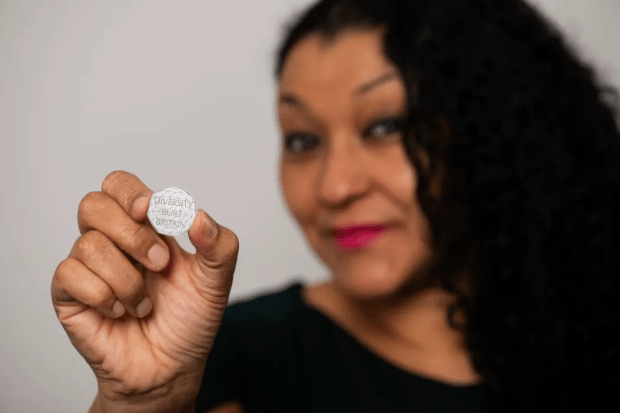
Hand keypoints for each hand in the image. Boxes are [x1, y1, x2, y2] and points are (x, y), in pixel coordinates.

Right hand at [51, 171, 238, 403]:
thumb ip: (220, 246)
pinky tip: (120, 312)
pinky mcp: (70, 295)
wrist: (171, 369)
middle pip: (94, 204)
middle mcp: (113, 242)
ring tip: (144, 303)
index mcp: (146, 229)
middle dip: (132, 234)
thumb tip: (198, 216)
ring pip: (88, 244)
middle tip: (160, 264)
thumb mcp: (216, 282)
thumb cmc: (189, 321)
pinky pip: (69, 274)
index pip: (119, 185)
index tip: (152, 211)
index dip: (130, 191)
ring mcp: (89, 268)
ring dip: (127, 278)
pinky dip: (104, 295)